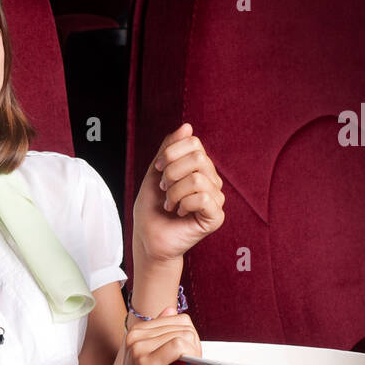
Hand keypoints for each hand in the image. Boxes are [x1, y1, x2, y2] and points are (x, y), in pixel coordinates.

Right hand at [102, 305, 200, 364]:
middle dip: (194, 346)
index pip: (180, 319)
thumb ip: (160, 334)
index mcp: (137, 332)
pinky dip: (190, 357)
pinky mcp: (146, 364)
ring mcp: (139, 349)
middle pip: (184, 326)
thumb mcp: (151, 360)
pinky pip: (179, 346)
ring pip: (184, 335)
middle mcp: (135, 336)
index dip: (191, 338)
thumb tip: (171, 308)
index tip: (187, 359)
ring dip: (194, 354)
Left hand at [133, 122, 224, 263]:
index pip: (194, 143)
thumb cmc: (152, 208)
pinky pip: (203, 198)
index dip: (171, 154)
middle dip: (172, 173)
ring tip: (170, 204)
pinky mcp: (216, 216)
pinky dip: (184, 204)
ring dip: (174, 192)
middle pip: (198, 158)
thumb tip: (187, 126)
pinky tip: (179, 213)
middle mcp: (211, 180)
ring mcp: (216, 198)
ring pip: (198, 179)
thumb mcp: (156, 172)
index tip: (158, 170)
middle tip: (163, 189)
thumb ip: (170, 149)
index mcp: (199, 167)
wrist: (148, 237)